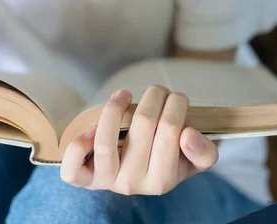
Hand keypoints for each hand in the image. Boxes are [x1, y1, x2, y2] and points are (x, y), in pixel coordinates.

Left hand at [60, 86, 218, 194]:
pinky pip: (73, 170)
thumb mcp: (194, 160)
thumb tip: (189, 135)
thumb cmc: (166, 160)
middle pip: (144, 126)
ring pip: (106, 143)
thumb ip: (203, 153)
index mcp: (163, 181)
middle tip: (158, 91)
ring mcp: (106, 182)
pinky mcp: (84, 178)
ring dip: (116, 108)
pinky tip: (91, 127)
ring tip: (125, 94)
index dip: (176, 104)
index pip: (172, 130)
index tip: (177, 98)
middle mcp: (134, 185)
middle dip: (154, 96)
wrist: (136, 176)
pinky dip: (78, 145)